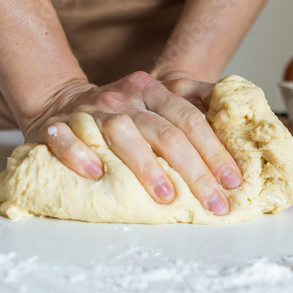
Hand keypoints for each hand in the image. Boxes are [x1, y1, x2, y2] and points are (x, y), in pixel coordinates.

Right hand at [20, 71, 242, 214]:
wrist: (58, 101)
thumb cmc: (117, 114)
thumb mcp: (154, 103)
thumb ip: (189, 112)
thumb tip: (234, 134)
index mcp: (151, 92)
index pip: (190, 120)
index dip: (214, 151)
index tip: (232, 182)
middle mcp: (124, 99)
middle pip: (165, 132)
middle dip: (194, 170)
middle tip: (213, 201)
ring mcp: (91, 112)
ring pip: (122, 134)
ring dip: (146, 167)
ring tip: (166, 197)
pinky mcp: (58, 127)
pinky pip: (68, 139)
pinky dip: (81, 156)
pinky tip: (97, 175)